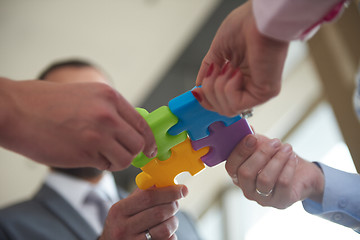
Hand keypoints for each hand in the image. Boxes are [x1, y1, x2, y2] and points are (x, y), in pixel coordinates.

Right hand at [0, 78, 156, 170]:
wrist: (17, 110)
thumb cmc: (49, 103)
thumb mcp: (89, 95)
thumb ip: (113, 111)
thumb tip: (132, 129)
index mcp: (110, 97)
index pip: (142, 123)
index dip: (149, 140)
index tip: (150, 149)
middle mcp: (108, 114)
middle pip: (139, 143)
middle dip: (133, 152)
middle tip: (123, 154)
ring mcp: (97, 134)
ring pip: (126, 158)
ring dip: (118, 161)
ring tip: (102, 155)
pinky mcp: (85, 152)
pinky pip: (107, 165)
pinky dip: (103, 164)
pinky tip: (89, 156)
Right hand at [99, 185, 187, 239]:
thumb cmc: (123, 223)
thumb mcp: (125, 207)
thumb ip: (143, 193)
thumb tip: (164, 180)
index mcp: (118, 210)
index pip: (148, 197)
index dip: (169, 192)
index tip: (182, 189)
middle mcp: (123, 228)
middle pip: (159, 213)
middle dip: (173, 205)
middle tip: (176, 203)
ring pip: (165, 229)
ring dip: (173, 222)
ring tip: (170, 219)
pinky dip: (171, 235)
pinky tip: (165, 232)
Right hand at [193, 1, 288, 115]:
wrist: (258, 19)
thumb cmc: (245, 26)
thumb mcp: (218, 50)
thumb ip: (208, 69)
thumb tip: (198, 86)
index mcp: (240, 76)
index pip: (222, 102)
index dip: (206, 100)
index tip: (197, 92)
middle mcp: (250, 86)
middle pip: (222, 109)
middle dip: (209, 92)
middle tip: (213, 72)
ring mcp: (258, 91)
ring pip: (227, 109)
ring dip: (218, 87)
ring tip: (226, 68)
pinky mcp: (264, 93)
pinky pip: (236, 104)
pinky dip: (229, 87)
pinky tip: (236, 71)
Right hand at [225, 134, 324, 208]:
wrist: (301, 173)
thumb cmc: (276, 159)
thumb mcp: (262, 146)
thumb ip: (251, 139)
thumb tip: (246, 127)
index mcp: (238, 175)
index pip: (231, 166)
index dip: (240, 151)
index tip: (252, 137)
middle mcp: (247, 189)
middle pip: (246, 173)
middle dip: (262, 154)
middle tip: (275, 142)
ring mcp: (263, 198)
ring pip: (265, 180)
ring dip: (277, 160)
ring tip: (287, 148)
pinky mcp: (280, 202)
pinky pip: (282, 184)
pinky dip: (288, 167)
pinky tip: (292, 158)